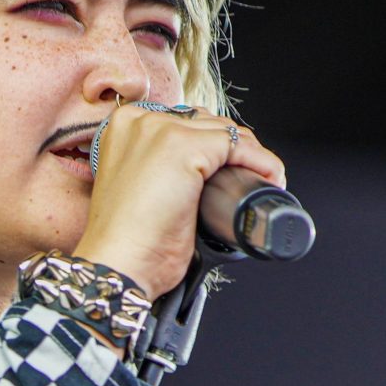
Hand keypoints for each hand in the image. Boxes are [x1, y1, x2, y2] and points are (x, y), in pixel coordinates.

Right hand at [73, 103, 284, 298]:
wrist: (118, 264)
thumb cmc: (126, 241)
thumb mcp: (141, 191)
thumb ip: (161, 169)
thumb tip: (202, 171)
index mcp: (124, 127)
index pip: (185, 123)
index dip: (214, 147)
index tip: (230, 172)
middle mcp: (140, 121)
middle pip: (207, 123)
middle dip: (234, 152)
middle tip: (248, 182)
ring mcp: (160, 130)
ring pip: (225, 132)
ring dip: (251, 158)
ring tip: (259, 184)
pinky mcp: (182, 146)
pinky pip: (238, 145)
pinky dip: (261, 163)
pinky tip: (267, 181)